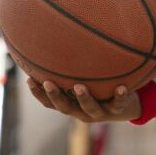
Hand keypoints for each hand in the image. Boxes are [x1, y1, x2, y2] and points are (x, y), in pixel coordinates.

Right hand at [26, 77, 140, 122]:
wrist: (126, 108)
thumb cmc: (99, 90)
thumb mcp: (85, 82)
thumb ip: (71, 71)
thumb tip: (56, 42)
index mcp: (72, 106)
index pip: (50, 103)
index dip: (38, 94)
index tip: (29, 80)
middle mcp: (83, 112)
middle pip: (65, 108)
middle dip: (56, 96)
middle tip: (47, 83)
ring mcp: (100, 113)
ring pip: (90, 108)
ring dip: (84, 98)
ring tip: (79, 87)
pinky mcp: (117, 110)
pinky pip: (119, 104)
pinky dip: (120, 96)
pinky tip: (122, 87)